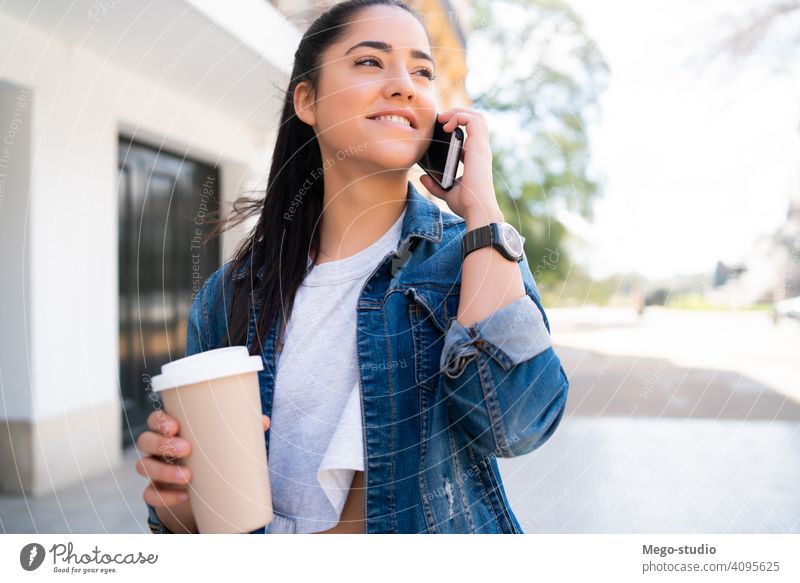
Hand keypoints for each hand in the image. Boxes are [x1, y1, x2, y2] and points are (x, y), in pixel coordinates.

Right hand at [135, 409, 270, 508]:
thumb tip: (263, 421)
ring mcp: (154, 471)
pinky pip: (149, 495)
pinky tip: (182, 496)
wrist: (203, 489)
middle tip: (186, 448)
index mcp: (170, 430)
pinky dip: (163, 497)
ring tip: (188, 476)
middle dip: (162, 443)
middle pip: (145, 441)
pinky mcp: (157, 492)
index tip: (175, 425)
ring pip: (144, 467)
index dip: (159, 421)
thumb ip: (241, 430)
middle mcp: (157, 449)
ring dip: (163, 471)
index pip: (154, 419)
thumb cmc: (211, 455)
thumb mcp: (224, 442)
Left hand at [418, 108, 502, 221]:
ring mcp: (481, 147)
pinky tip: (446, 126)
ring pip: (477, 116)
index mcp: (476, 158)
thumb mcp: (447, 192)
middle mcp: (480, 150)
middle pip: (477, 120)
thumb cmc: (466, 204)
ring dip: (458, 112)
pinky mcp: (478, 147)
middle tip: (441, 120)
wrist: (476, 209)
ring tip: (443, 119)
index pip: (472, 134)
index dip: (458, 126)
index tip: (441, 129)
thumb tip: (422, 177)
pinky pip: (472, 120)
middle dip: (459, 114)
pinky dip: (459, 117)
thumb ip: (435, 184)